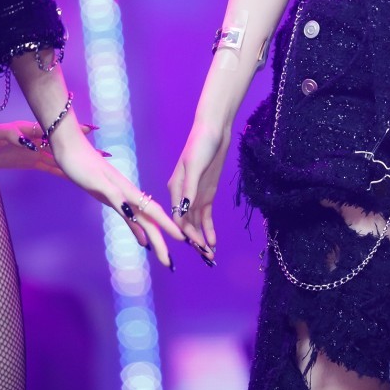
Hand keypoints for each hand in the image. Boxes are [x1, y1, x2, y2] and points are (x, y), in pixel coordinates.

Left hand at [0, 119, 102, 176]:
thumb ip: (11, 134)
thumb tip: (26, 140)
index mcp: (30, 130)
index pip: (55, 129)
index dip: (72, 129)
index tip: (92, 129)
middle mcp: (37, 140)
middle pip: (64, 143)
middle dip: (83, 147)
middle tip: (103, 153)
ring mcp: (35, 151)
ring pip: (60, 156)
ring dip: (76, 160)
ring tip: (95, 164)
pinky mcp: (31, 162)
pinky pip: (50, 167)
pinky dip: (62, 171)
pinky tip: (74, 176)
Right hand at [49, 117, 185, 267]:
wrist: (72, 147)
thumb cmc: (88, 170)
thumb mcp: (108, 197)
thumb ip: (127, 215)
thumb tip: (143, 238)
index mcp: (130, 198)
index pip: (152, 217)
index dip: (166, 232)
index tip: (179, 248)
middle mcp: (127, 193)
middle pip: (150, 219)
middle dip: (163, 240)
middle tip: (172, 263)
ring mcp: (116, 188)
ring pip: (140, 211)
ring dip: (154, 230)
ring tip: (165, 248)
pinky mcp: (102, 183)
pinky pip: (116, 197)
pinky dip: (126, 208)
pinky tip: (132, 216)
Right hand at [167, 118, 230, 261]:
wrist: (213, 130)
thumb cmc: (201, 144)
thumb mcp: (195, 166)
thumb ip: (190, 189)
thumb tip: (183, 211)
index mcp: (176, 189)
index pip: (179, 217)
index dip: (185, 233)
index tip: (195, 247)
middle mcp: (183, 196)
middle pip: (187, 224)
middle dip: (195, 242)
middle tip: (206, 258)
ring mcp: (195, 196)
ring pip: (196, 223)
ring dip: (202, 239)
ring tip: (209, 257)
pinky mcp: (206, 194)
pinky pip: (205, 216)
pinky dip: (208, 229)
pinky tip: (212, 243)